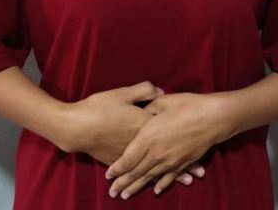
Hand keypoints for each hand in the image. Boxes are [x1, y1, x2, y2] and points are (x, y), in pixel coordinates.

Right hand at [59, 81, 205, 188]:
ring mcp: (130, 155)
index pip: (169, 132)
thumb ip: (143, 91)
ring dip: (171, 175)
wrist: (77, 127)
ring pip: (155, 167)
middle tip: (200, 172)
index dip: (184, 137)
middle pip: (166, 154)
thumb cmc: (99, 107)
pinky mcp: (118, 162)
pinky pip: (139, 173)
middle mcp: (140, 143)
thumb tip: (160, 90)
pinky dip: (150, 179)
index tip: (200, 145)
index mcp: (143, 124)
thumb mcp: (122, 93)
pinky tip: (158, 185)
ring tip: (187, 182)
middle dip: (184, 164)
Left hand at [105, 92, 230, 198]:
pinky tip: (155, 191)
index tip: (108, 175)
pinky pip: (169, 177)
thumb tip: (139, 110)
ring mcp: (171, 160)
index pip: (128, 158)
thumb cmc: (187, 105)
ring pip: (150, 177)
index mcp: (148, 137)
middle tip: (113, 192)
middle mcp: (157, 153)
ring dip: (137, 187)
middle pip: (136, 172)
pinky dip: (160, 184)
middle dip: (123, 183)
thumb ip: (147, 106)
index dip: (117, 168)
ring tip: (126, 195)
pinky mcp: (183, 162)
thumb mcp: (163, 101)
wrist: (213, 118)